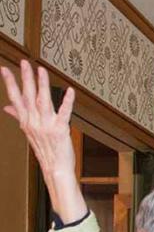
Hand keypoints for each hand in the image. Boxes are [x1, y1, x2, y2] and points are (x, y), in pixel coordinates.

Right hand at [2, 61, 85, 221]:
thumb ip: (19, 117)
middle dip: (26, 78)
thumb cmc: (45, 150)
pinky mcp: (61, 130)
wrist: (55, 169)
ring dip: (42, 85)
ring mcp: (47, 126)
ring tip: (41, 70)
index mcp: (26, 121)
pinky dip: (67, 102)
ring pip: (43, 101)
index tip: (4, 69)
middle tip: (24, 62)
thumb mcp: (29, 132)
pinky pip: (64, 113)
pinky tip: (70, 91)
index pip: (15, 99)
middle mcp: (34, 122)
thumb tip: (7, 108)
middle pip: (28, 96)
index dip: (10, 83)